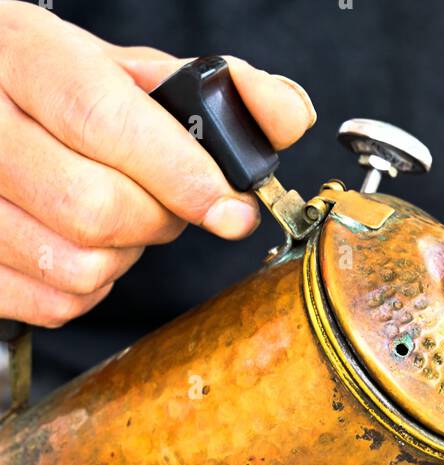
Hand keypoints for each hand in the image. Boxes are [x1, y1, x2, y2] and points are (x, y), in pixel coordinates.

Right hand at [0, 3, 314, 327]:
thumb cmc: (58, 93)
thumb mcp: (127, 71)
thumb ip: (218, 89)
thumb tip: (287, 115)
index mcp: (20, 52)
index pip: (100, 119)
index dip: (178, 173)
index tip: (229, 206)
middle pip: (95, 207)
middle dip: (157, 218)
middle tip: (167, 202)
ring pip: (78, 265)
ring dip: (125, 256)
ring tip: (120, 218)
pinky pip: (55, 303)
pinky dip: (91, 289)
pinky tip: (86, 246)